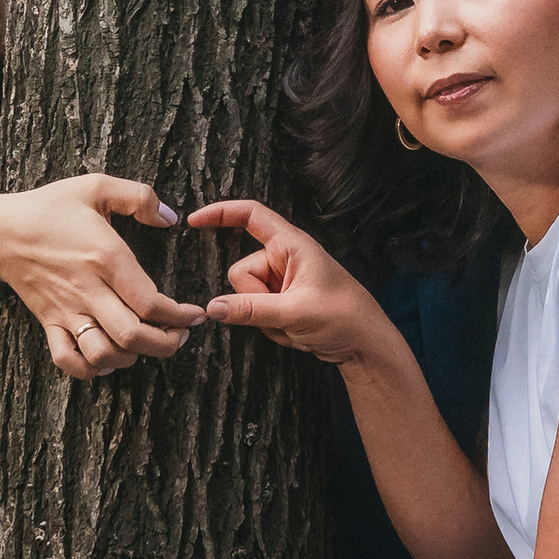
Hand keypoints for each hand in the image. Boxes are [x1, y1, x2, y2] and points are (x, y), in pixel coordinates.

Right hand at [0, 174, 201, 377]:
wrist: (1, 232)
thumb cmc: (50, 208)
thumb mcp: (96, 186)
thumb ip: (139, 197)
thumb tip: (171, 218)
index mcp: (106, 258)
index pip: (150, 302)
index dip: (179, 316)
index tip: (194, 316)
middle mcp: (88, 290)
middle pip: (132, 335)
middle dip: (165, 344)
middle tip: (179, 336)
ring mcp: (66, 311)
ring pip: (102, 353)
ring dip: (131, 358)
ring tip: (147, 346)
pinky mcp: (49, 322)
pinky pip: (67, 359)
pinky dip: (90, 369)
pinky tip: (107, 360)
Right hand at [192, 199, 401, 370]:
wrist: (365, 345)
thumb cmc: (342, 317)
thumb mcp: (295, 313)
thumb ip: (251, 309)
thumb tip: (212, 307)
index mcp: (291, 245)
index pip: (251, 216)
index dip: (221, 213)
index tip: (194, 221)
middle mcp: (284, 259)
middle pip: (241, 272)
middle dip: (254, 298)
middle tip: (286, 312)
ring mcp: (282, 282)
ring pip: (246, 298)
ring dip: (265, 318)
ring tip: (295, 324)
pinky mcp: (282, 303)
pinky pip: (256, 313)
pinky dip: (271, 327)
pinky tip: (295, 333)